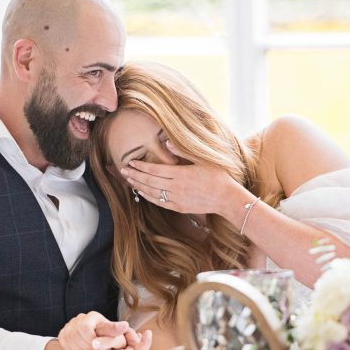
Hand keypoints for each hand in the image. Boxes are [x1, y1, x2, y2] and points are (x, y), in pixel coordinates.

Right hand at [57, 311, 131, 349]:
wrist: (99, 337)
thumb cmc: (108, 335)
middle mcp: (80, 318)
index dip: (90, 344)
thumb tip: (125, 325)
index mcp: (92, 316)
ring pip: (68, 338)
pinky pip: (62, 340)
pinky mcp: (64, 331)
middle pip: (76, 334)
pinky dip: (69, 349)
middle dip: (86, 349)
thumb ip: (115, 330)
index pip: (85, 329)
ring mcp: (71, 324)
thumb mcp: (113, 333)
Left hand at [119, 140, 247, 217]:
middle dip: (135, 175)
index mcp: (180, 174)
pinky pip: (159, 202)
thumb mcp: (202, 159)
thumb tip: (167, 142)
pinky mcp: (179, 207)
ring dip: (139, 186)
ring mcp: (176, 199)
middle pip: (150, 181)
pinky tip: (142, 192)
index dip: (141, 166)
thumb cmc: (218, 176)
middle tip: (123, 171)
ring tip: (128, 180)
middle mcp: (176, 187)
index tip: (130, 162)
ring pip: (152, 192)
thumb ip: (183, 151)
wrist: (226, 198)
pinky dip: (148, 196)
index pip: (155, 169)